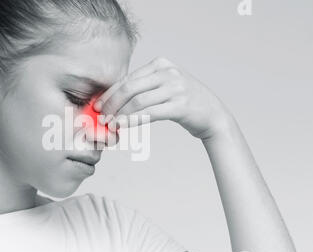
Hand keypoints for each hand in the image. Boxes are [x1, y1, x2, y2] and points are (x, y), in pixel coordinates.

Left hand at [94, 58, 235, 140]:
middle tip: (101, 116)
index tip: (98, 105)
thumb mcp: (165, 87)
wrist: (213, 115)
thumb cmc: (184, 103)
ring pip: (137, 102)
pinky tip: (123, 126)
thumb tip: (113, 99)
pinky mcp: (180, 105)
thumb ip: (144, 87)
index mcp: (161, 64)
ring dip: (119, 115)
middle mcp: (168, 73)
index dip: (110, 93)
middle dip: (111, 103)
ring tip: (110, 124)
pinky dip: (132, 120)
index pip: (128, 78)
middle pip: (129, 88)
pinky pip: (149, 113)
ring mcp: (176, 88)